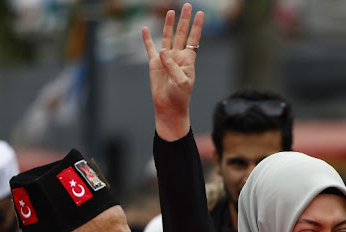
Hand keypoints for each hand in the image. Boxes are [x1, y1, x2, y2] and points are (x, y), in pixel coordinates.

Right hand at [142, 3, 203, 140]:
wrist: (169, 107)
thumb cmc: (180, 97)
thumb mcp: (181, 82)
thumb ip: (173, 67)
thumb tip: (164, 52)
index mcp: (188, 60)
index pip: (193, 39)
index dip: (197, 26)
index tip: (201, 13)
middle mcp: (178, 56)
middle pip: (181, 34)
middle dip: (184, 20)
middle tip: (188, 5)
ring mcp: (166, 59)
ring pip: (167, 37)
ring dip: (169, 25)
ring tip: (172, 12)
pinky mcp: (154, 64)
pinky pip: (150, 48)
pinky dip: (147, 39)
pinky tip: (145, 29)